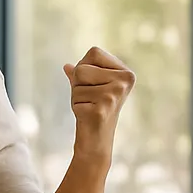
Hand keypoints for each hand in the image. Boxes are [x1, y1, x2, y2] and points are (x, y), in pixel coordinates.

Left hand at [63, 47, 134, 162]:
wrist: (96, 140)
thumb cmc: (92, 110)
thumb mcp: (87, 87)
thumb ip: (79, 74)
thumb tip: (66, 66)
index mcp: (126, 72)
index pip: (94, 52)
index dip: (84, 67)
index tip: (93, 85)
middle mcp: (125, 80)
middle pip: (82, 68)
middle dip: (78, 84)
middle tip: (90, 99)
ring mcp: (116, 94)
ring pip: (77, 83)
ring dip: (77, 97)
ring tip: (90, 107)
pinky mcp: (105, 107)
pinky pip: (76, 98)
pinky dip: (77, 107)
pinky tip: (89, 115)